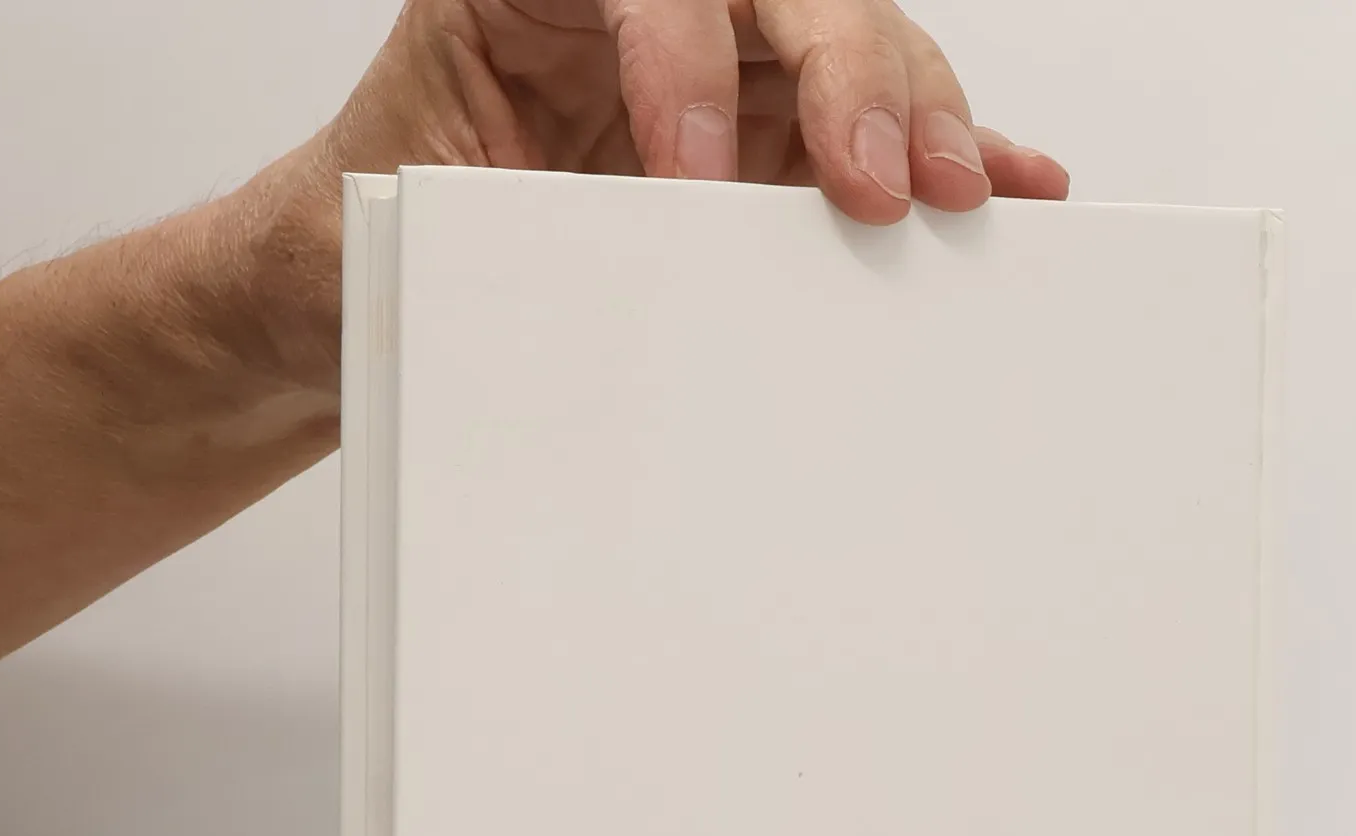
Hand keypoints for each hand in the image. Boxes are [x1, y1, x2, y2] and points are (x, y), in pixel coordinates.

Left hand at [252, 1, 1067, 385]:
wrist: (346, 289)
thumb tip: (587, 252)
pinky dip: (947, 153)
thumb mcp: (395, 211)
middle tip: (882, 182)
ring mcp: (720, 70)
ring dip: (917, 114)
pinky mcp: (766, 143)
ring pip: (851, 48)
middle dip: (850, 72)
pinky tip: (1009, 183)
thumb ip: (483, 209)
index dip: (683, 57)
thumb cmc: (358, 232)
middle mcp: (641, 8)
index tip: (689, 170)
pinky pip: (870, 132)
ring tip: (958, 194)